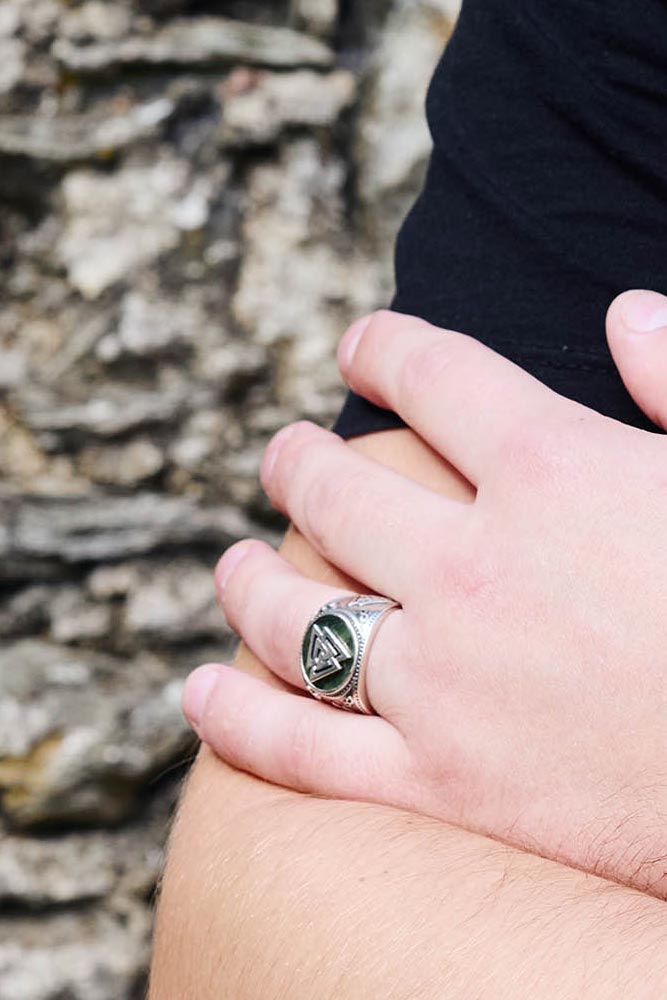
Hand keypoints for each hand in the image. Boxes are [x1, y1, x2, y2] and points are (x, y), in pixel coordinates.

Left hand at [184, 289, 666, 895]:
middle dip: (296, 458)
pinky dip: (239, 720)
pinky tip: (198, 691)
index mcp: (554, 471)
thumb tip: (620, 312)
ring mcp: (446, 680)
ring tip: (235, 562)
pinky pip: (304, 749)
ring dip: (250, 578)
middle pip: (335, 487)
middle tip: (283, 453)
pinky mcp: (441, 780)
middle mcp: (476, 566)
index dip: (380, 346)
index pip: (428, 374)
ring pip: (295, 612)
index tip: (358, 345)